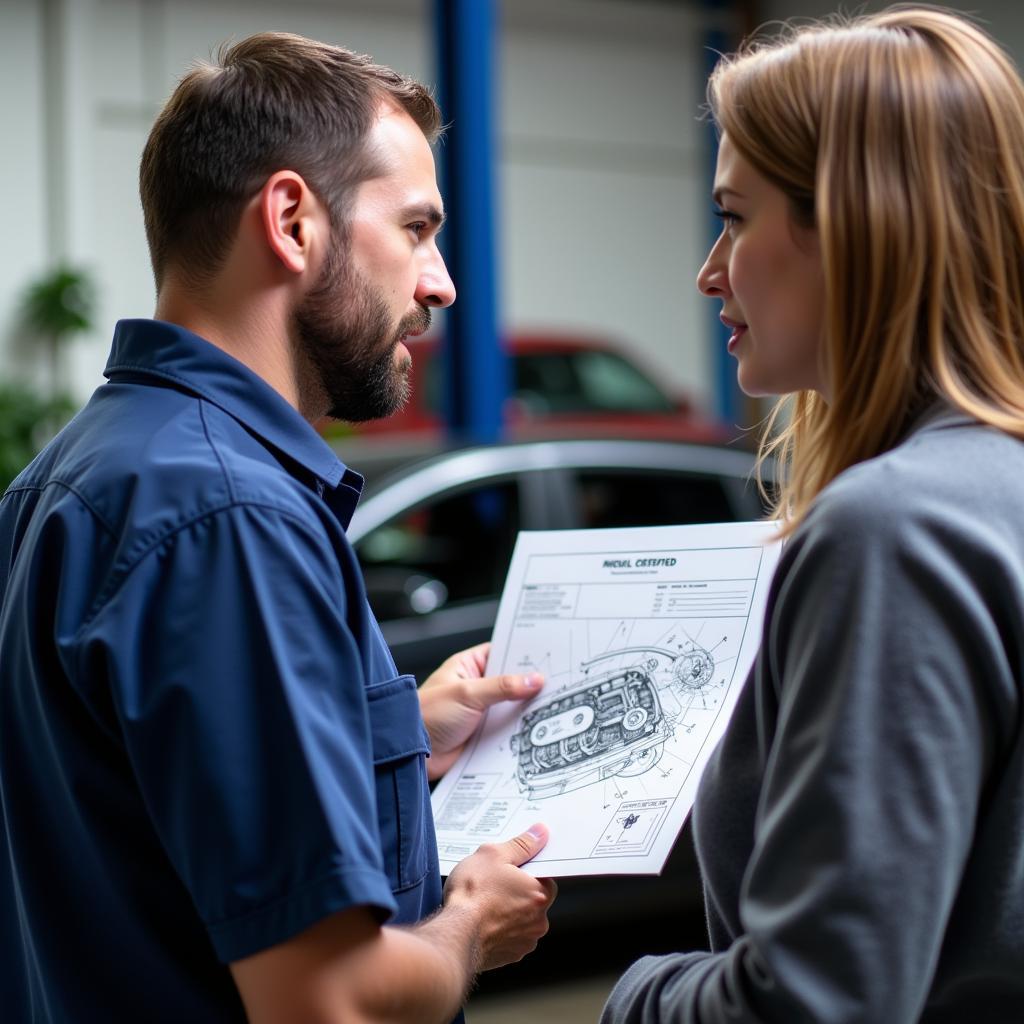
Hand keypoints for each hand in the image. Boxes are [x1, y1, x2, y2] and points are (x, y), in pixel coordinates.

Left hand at [418, 642, 542, 778]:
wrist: (410, 754)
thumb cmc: (426, 715)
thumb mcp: (467, 694)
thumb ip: (502, 687)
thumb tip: (533, 679)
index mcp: (467, 667)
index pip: (501, 652)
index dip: (523, 654)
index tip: (548, 655)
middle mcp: (475, 687)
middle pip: (510, 682)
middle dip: (529, 684)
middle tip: (556, 682)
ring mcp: (480, 711)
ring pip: (510, 707)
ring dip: (526, 709)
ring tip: (553, 705)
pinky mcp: (482, 734)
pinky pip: (506, 730)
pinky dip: (519, 730)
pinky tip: (536, 729)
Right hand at [442, 824, 557, 971]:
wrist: (453, 935)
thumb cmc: (473, 894)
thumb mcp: (494, 855)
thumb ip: (521, 844)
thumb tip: (540, 834)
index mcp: (540, 894)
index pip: (545, 878)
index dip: (526, 871)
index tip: (509, 869)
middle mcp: (538, 921)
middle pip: (532, 899)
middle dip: (515, 892)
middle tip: (492, 884)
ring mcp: (524, 942)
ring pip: (520, 920)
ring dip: (506, 912)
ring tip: (482, 904)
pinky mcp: (509, 957)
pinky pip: (508, 938)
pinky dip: (498, 930)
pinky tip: (480, 921)